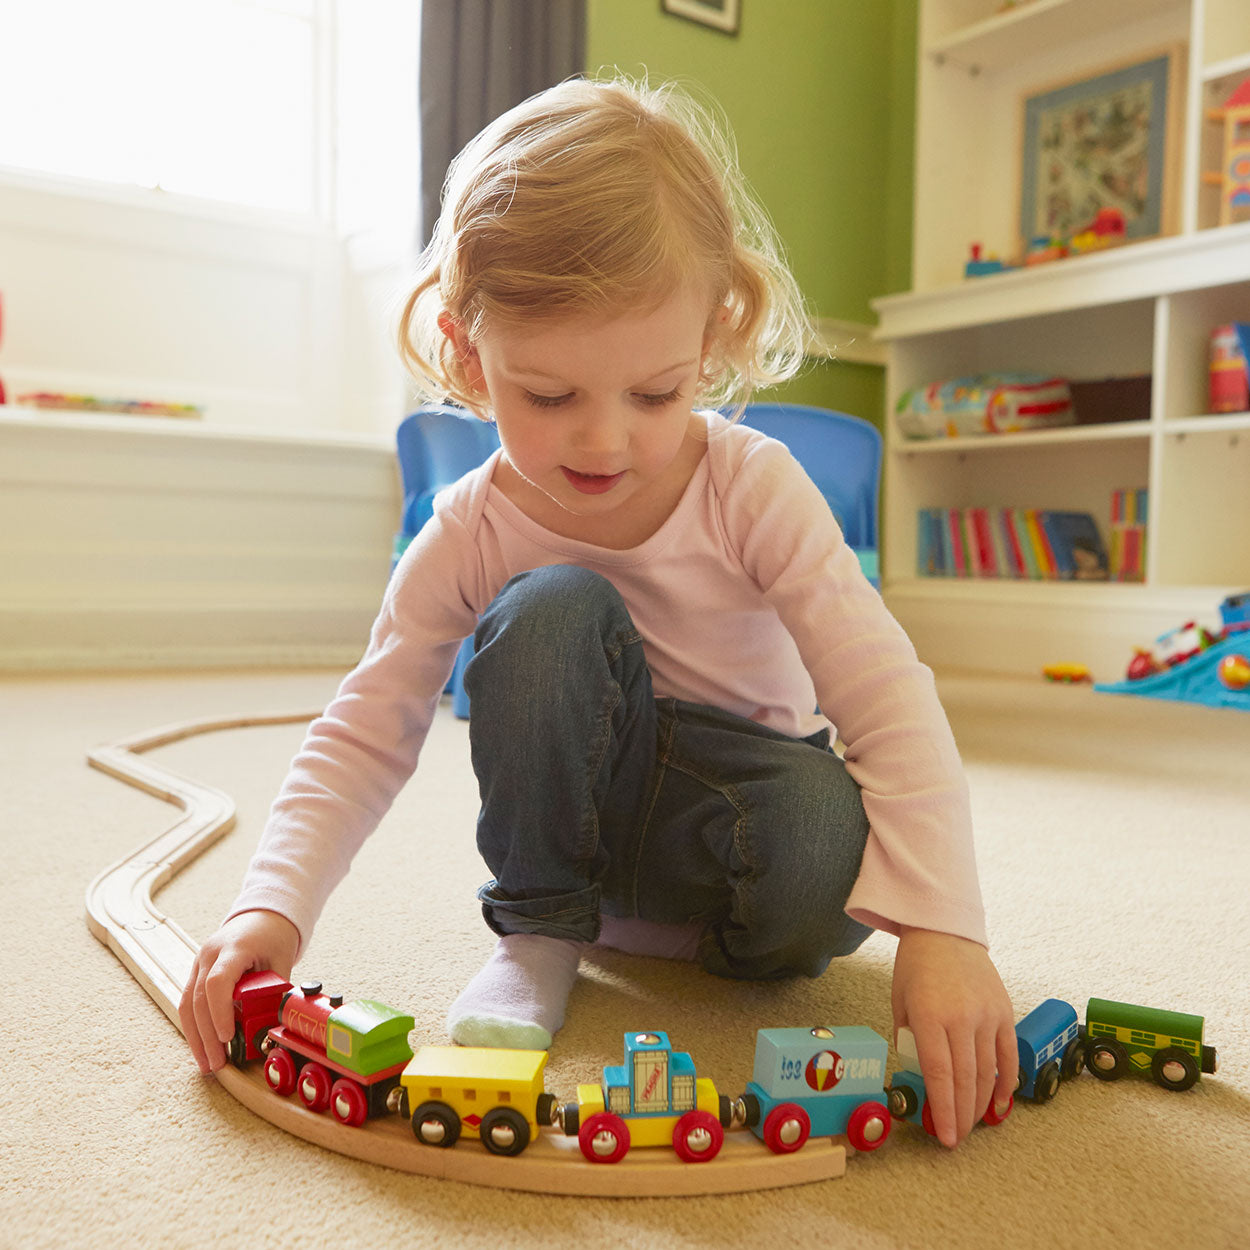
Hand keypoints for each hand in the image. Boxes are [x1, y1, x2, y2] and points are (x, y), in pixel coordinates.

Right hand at [178, 910, 299, 1074]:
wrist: (261, 915)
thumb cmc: (274, 937)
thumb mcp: (282, 961)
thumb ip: (274, 993)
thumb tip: (270, 1030)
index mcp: (234, 948)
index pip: (218, 982)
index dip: (220, 1012)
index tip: (228, 1038)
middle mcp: (209, 954)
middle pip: (199, 999)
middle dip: (206, 1036)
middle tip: (216, 1064)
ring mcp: (199, 961)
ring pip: (187, 1003)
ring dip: (195, 1037)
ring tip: (206, 1064)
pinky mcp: (196, 971)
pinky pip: (189, 1001)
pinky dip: (194, 1025)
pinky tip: (202, 1046)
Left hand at [891, 926, 1016, 1147]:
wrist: (945, 930)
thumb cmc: (915, 967)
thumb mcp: (899, 1002)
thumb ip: (908, 1041)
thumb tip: (918, 1078)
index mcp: (929, 1014)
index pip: (939, 1074)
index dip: (943, 1110)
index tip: (943, 1136)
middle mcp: (961, 1016)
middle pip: (965, 1080)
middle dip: (961, 1116)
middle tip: (955, 1138)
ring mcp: (987, 1014)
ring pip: (988, 1072)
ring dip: (980, 1105)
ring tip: (971, 1126)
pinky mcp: (1005, 1011)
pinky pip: (1009, 1055)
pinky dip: (1005, 1082)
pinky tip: (998, 1104)